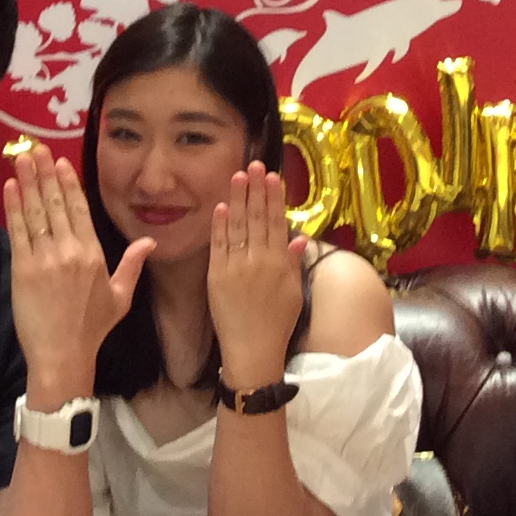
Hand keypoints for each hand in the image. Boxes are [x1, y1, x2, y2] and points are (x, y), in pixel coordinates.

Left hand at [4, 148, 151, 403]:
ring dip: (28, 182)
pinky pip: (19, 231)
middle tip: (36, 148)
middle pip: (56, 203)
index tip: (60, 162)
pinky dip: (14, 207)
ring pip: (36, 211)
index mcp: (94, 253)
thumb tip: (149, 242)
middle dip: (45, 173)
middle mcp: (71, 250)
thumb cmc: (92, 328)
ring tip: (21, 159)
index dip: (68, 183)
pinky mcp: (23, 269)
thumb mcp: (120, 296)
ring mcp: (46, 258)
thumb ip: (132, 265)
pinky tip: (11, 188)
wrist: (63, 355)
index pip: (79, 209)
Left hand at [204, 163, 305, 387]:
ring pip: (237, 226)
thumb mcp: (294, 293)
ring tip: (238, 176)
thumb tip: (299, 237)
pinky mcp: (216, 275)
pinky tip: (220, 206)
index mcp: (278, 263)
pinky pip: (218, 245)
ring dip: (237, 199)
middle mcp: (258, 260)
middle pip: (256, 218)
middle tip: (254, 165)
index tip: (273, 176)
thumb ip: (293, 263)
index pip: (276, 222)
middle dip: (255, 189)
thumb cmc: (277, 323)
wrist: (252, 350)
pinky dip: (219, 225)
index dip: (274, 198)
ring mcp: (235, 266)